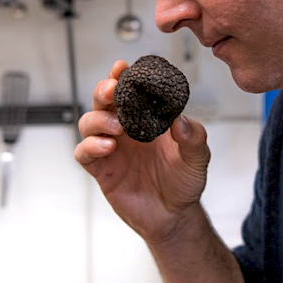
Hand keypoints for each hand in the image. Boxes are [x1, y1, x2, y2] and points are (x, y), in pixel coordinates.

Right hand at [74, 59, 210, 242]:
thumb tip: (181, 120)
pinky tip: (108, 147)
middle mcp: (125, 130)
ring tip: (117, 127)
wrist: (174, 216)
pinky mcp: (102, 170)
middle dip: (103, 90)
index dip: (122, 77)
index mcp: (145, 120)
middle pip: (102, 101)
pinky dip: (91, 146)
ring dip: (98, 119)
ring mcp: (111, 149)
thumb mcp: (197, 159)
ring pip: (88, 123)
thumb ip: (194, 138)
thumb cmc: (183, 183)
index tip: (123, 67)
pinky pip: (84, 153)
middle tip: (113, 90)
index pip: (129, 92)